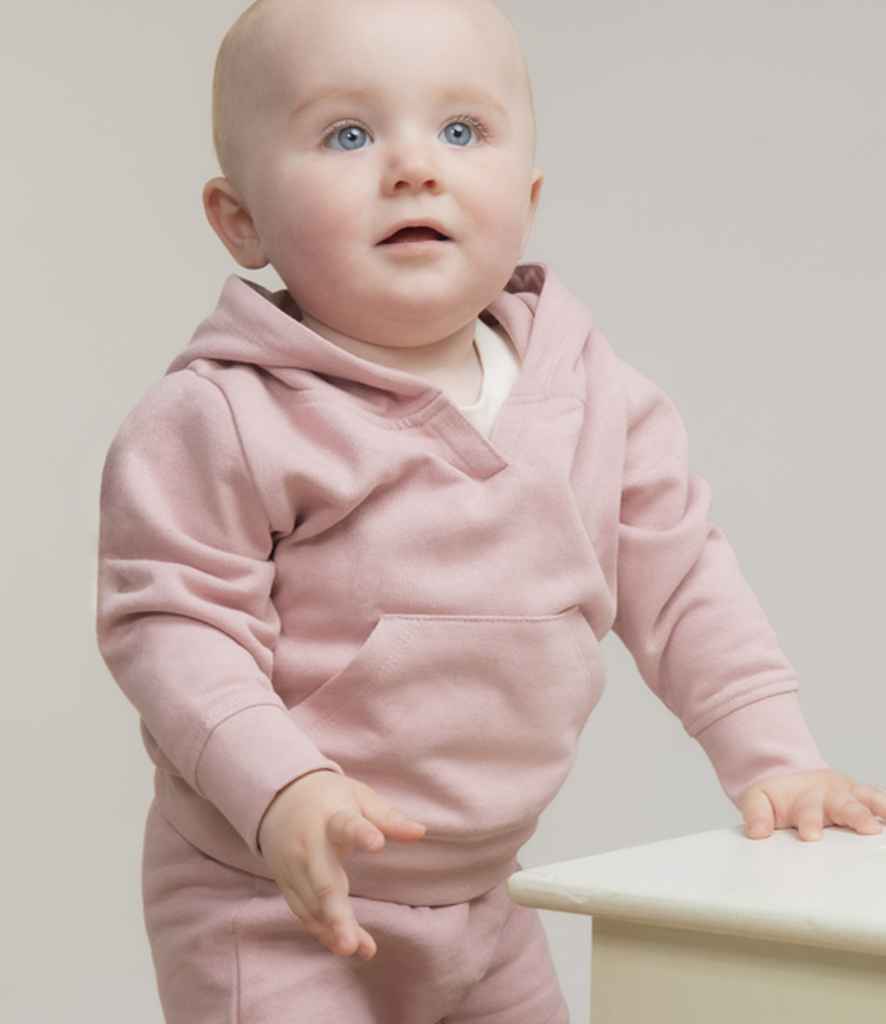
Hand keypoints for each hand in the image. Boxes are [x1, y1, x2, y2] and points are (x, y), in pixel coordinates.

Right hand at [257, 769, 426, 957]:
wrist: (279, 798)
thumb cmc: (329, 797)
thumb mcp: (358, 796)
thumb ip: (388, 818)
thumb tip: (421, 832)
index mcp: (331, 818)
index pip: (346, 826)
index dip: (361, 835)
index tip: (378, 844)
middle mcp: (308, 846)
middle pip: (322, 882)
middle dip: (336, 914)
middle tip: (351, 944)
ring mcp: (294, 867)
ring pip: (312, 905)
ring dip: (333, 930)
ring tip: (358, 950)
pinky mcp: (286, 883)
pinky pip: (303, 912)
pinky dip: (321, 931)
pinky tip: (343, 945)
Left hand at [739, 769, 885, 840]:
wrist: (790, 779)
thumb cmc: (778, 797)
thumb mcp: (758, 800)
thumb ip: (756, 814)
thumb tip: (757, 832)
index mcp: (803, 798)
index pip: (807, 810)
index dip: (810, 822)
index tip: (811, 835)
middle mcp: (829, 795)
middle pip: (843, 804)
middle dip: (853, 815)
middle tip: (866, 827)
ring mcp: (848, 795)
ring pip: (865, 800)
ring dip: (876, 810)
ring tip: (882, 825)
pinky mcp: (862, 797)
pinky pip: (877, 800)